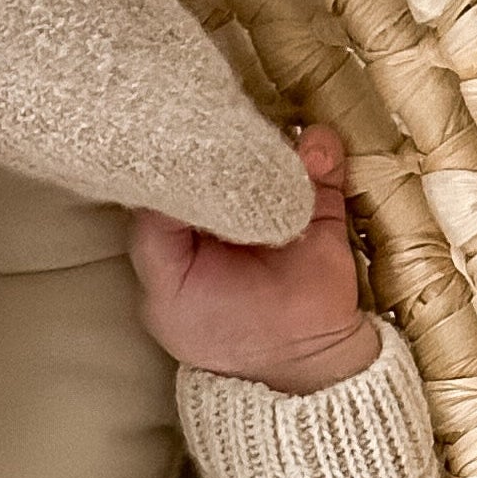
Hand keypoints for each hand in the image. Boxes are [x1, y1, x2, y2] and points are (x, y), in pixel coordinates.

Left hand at [128, 122, 382, 394]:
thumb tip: (159, 170)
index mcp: (183, 222)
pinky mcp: (318, 199)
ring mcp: (274, 196)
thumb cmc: (216, 330)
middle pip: (222, 148)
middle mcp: (226, 201)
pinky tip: (311, 153)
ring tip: (265, 139)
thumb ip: (154, 233)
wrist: (295, 361)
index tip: (174, 127)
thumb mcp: (166, 288)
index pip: (174, 169)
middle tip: (220, 116)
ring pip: (272, 147)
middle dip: (222, 131)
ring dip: (272, 139)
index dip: (173, 147)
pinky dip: (320, 151)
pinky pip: (322, 160)